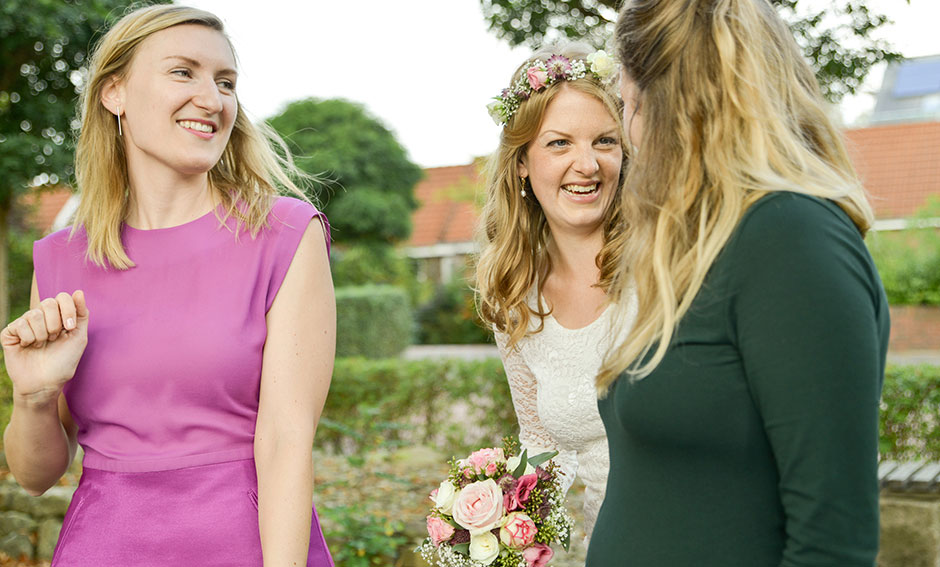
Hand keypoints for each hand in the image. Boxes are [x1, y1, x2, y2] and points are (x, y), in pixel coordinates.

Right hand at [1, 291, 88, 405]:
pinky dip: (28, 339)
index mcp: (58, 316)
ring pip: (33, 314)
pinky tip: (28, 347)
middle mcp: (41, 317)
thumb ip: (81, 314)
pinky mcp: (10, 333)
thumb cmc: (63, 362)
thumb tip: (79, 291)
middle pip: (48, 302)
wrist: (45, 383)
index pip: (62, 297)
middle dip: (55, 324)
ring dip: (42, 334)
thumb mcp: (79, 337)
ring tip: (41, 345)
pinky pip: (19, 325)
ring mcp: (24, 324)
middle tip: (54, 339)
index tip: (69, 328)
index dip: (67, 310)